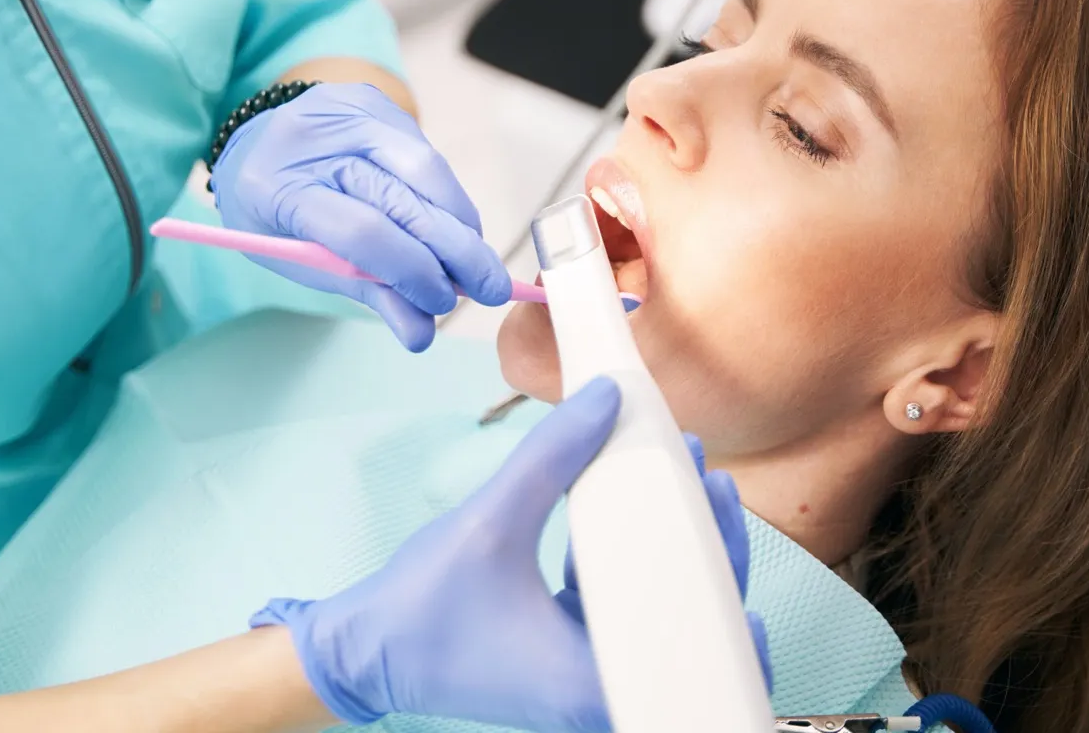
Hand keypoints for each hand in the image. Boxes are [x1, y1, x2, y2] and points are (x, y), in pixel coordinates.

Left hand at [211, 83, 511, 350]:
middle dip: (458, 250)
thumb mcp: (304, 262)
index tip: (442, 303)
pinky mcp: (378, 103)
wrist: (257, 142)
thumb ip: (366, 292)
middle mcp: (318, 141)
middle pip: (406, 197)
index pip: (363, 232)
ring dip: (461, 223)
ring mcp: (351, 113)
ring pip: (428, 170)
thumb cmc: (276, 214)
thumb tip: (422, 334)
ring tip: (476, 263)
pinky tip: (455, 228)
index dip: (411, 270)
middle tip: (491, 289)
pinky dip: (448, 200)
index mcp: (282, 189)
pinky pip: (428, 155)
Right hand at [250, 378, 772, 731]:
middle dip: (707, 548)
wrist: (366, 652)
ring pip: (660, 616)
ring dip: (673, 554)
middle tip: (708, 482)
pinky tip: (631, 516)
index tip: (716, 499)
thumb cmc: (420, 609)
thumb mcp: (489, 521)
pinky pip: (623, 613)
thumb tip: (608, 399)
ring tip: (683, 487)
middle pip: (690, 623)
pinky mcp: (570, 662)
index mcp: (592, 678)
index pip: (693, 630)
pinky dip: (633, 568)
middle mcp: (600, 689)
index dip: (722, 565)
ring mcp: (586, 678)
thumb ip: (551, 457)